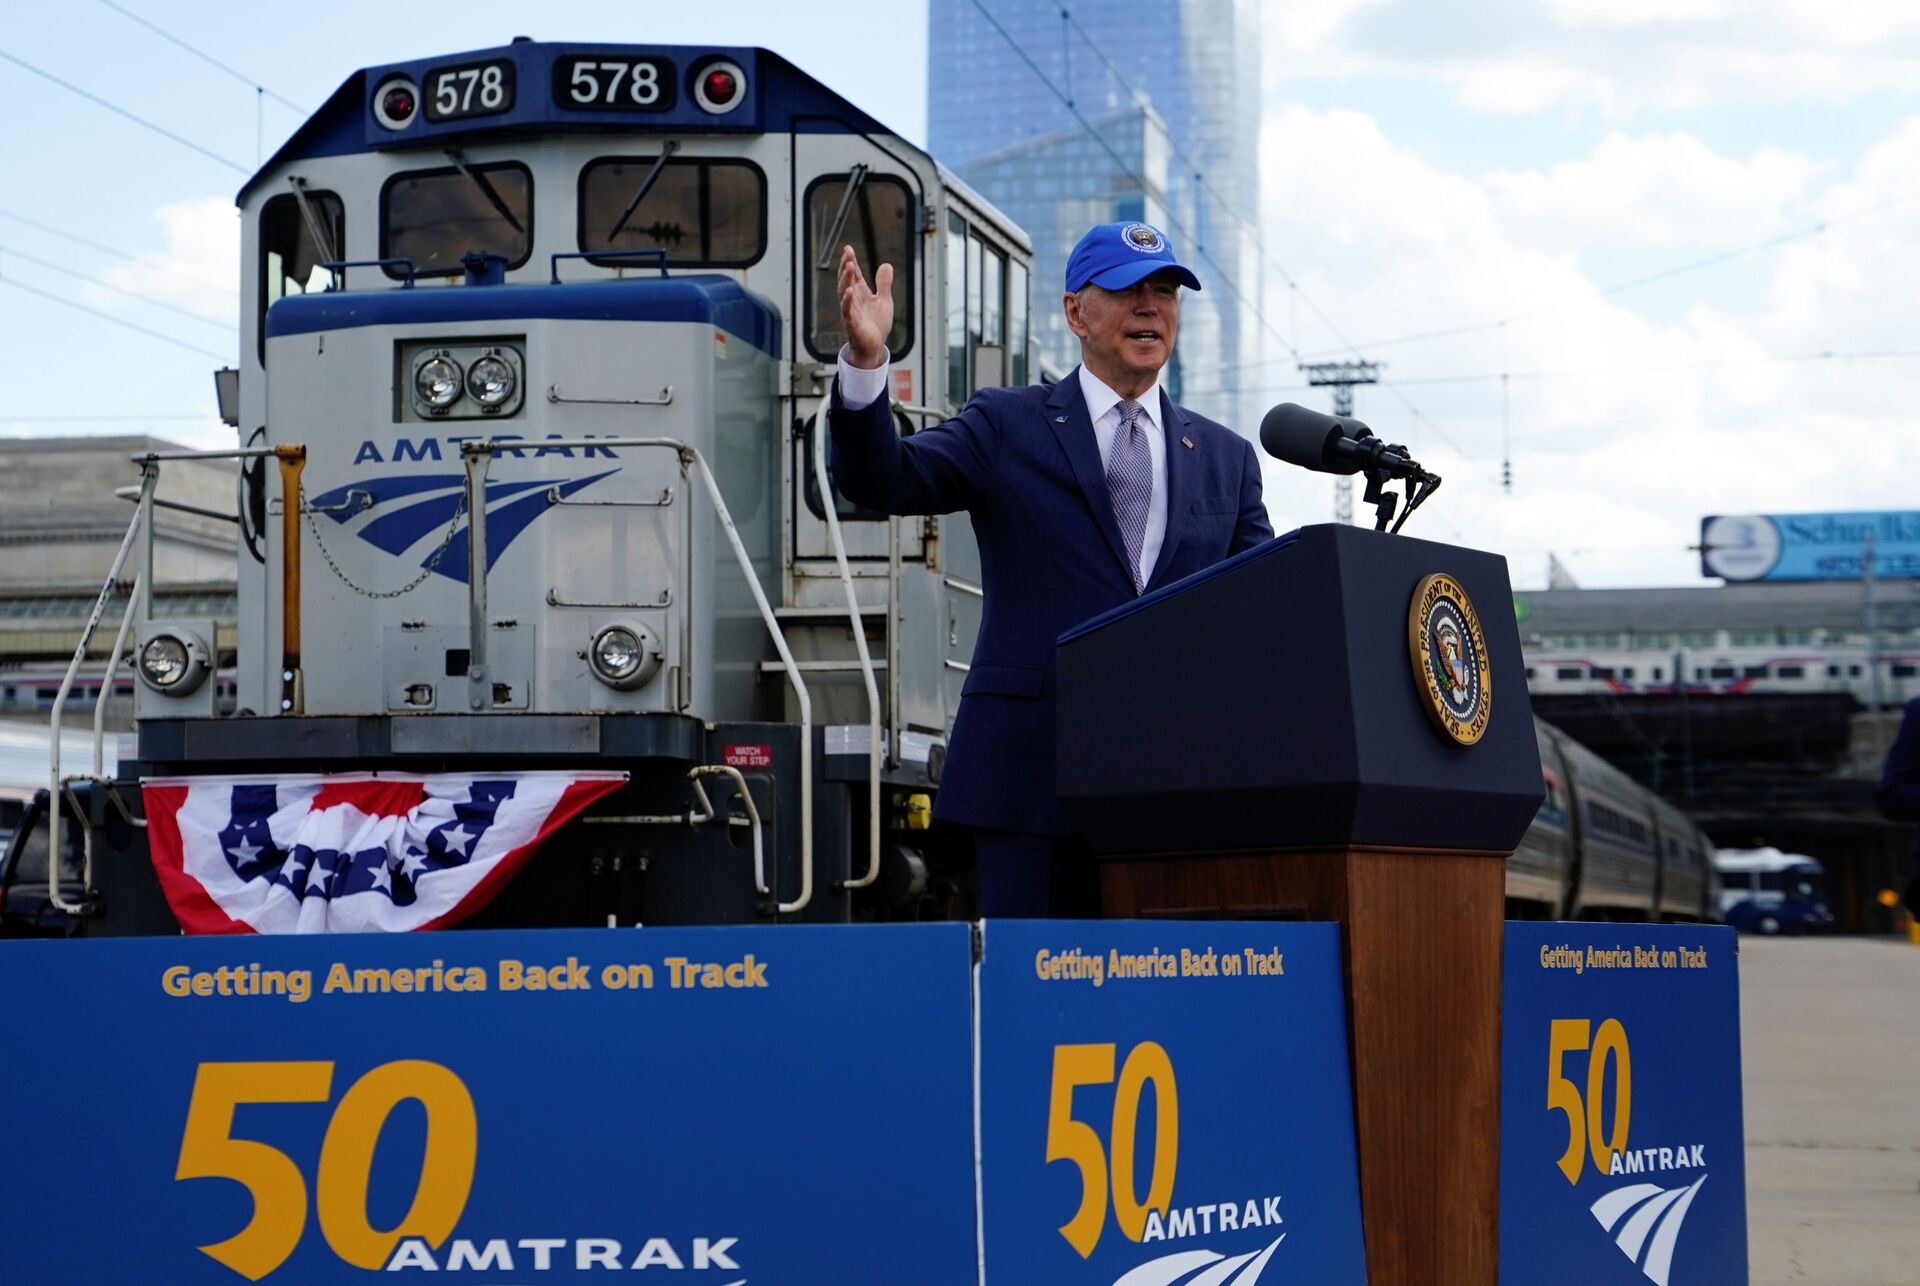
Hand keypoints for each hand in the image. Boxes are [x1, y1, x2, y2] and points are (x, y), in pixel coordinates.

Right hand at [838, 244, 893, 369]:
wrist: (874, 347)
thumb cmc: (876, 325)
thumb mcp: (884, 301)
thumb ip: (884, 284)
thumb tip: (887, 265)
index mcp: (859, 294)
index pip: (854, 275)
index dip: (851, 261)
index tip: (848, 248)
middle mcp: (852, 301)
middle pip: (846, 280)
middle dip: (846, 266)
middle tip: (848, 254)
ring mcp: (850, 312)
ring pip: (844, 293)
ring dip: (846, 279)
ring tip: (850, 266)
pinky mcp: (852, 325)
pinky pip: (847, 312)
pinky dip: (847, 302)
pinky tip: (849, 291)